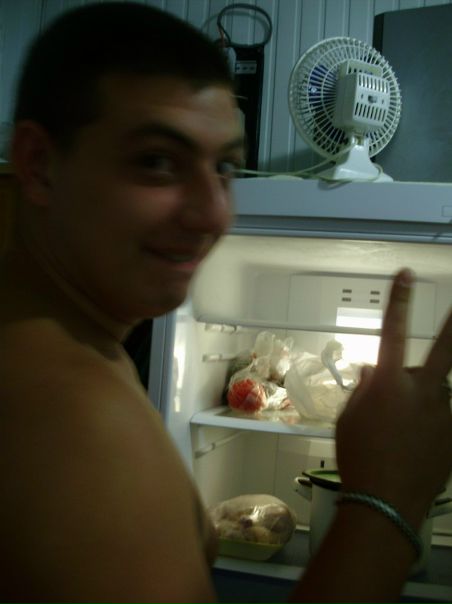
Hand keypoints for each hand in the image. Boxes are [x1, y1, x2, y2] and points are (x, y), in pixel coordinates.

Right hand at [336, 268, 451, 526]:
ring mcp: (445, 413)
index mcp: (389, 383)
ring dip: (422, 395)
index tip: (407, 273)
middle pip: (446, 349)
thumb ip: (363, 389)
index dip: (399, 300)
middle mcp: (424, 391)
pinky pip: (443, 415)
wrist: (387, 504)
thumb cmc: (357, 457)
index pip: (393, 331)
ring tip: (403, 427)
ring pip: (436, 389)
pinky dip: (431, 419)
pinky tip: (416, 442)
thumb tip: (373, 370)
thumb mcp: (347, 419)